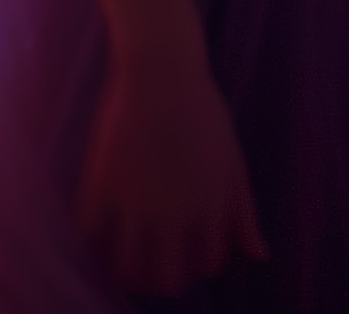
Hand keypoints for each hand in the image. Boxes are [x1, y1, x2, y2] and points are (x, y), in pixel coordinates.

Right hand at [77, 52, 267, 296]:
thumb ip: (244, 214)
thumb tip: (259, 257)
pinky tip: (98, 223)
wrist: (161, 67)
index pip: (207, 264)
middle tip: (150, 266)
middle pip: (163, 278)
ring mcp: (135, 201)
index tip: (187, 250)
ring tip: (120, 256)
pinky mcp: (102, 180)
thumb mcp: (233, 163)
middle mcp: (173, 215)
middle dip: (159, 280)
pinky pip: (89, 229)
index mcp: (210, 210)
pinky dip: (92, 235)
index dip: (198, 262)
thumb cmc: (203, 110)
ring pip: (124, 265)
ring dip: (124, 269)